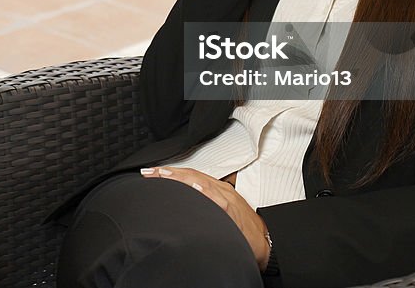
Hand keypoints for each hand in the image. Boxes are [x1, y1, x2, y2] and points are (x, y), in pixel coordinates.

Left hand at [141, 166, 271, 270]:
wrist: (265, 241)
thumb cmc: (243, 229)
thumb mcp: (219, 211)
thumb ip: (203, 204)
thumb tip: (183, 202)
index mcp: (217, 189)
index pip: (189, 176)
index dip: (170, 173)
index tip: (152, 173)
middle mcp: (221, 190)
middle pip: (191, 176)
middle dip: (169, 173)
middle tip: (149, 172)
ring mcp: (227, 198)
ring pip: (201, 183)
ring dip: (181, 178)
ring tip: (164, 175)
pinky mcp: (233, 211)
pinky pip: (219, 199)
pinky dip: (206, 192)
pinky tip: (195, 189)